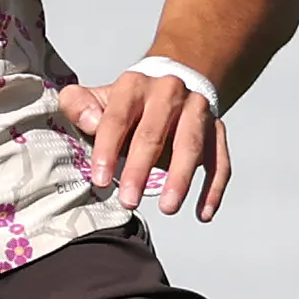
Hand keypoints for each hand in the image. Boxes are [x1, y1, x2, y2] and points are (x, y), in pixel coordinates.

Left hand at [56, 67, 231, 218]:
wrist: (169, 85)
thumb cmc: (126, 104)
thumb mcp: (95, 97)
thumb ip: (79, 105)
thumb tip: (89, 122)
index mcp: (134, 85)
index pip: (118, 117)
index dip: (107, 149)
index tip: (100, 180)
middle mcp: (168, 92)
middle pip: (154, 133)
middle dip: (140, 170)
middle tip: (128, 201)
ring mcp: (196, 110)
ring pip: (191, 146)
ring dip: (180, 178)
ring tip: (168, 208)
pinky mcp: (216, 129)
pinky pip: (219, 160)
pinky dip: (213, 188)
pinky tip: (203, 213)